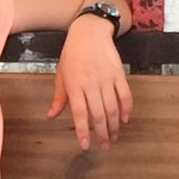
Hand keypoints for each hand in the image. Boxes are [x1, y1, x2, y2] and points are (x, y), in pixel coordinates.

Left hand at [47, 20, 132, 149]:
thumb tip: (51, 115)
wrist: (89, 32)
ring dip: (114, 125)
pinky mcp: (119, 74)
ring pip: (112, 108)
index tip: (85, 145)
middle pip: (98, 114)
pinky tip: (124, 119)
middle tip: (104, 146)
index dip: (83, 132)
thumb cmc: (72, 54)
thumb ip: (59, 97)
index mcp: (74, 85)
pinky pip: (125, 95)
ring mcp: (106, 79)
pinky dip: (126, 109)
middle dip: (101, 134)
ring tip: (113, 137)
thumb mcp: (61, 75)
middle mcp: (91, 84)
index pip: (79, 114)